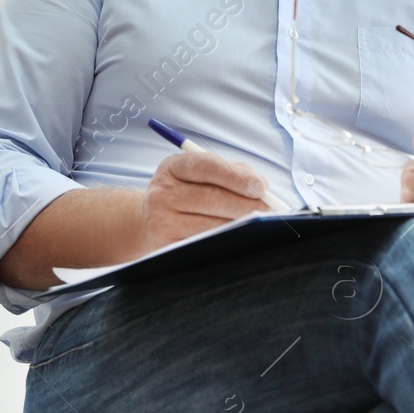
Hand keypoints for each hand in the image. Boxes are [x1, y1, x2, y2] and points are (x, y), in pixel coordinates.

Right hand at [139, 150, 273, 251]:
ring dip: (240, 225)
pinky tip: (240, 239)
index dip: (235, 176)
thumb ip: (231, 173)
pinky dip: (225, 241)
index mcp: (174, 167)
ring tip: (261, 224)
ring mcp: (161, 220)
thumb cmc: (184, 195)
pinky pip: (202, 244)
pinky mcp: (165, 245)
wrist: (143, 223)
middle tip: (270, 209)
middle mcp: (163, 192)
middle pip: (211, 198)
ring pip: (210, 225)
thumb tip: (263, 186)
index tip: (260, 186)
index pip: (206, 167)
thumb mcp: (197, 176)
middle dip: (246, 204)